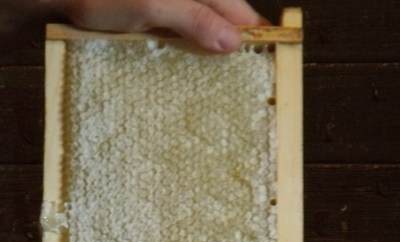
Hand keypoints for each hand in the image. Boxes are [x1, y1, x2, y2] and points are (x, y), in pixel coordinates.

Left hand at [59, 0, 267, 52]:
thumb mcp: (151, 5)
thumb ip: (192, 18)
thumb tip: (232, 40)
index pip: (230, 1)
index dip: (249, 23)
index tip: (268, 45)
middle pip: (216, 7)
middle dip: (231, 31)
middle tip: (251, 59)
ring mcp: (162, 1)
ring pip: (196, 16)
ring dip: (208, 37)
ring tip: (224, 62)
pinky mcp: (146, 9)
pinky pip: (175, 23)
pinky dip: (185, 38)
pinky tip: (189, 53)